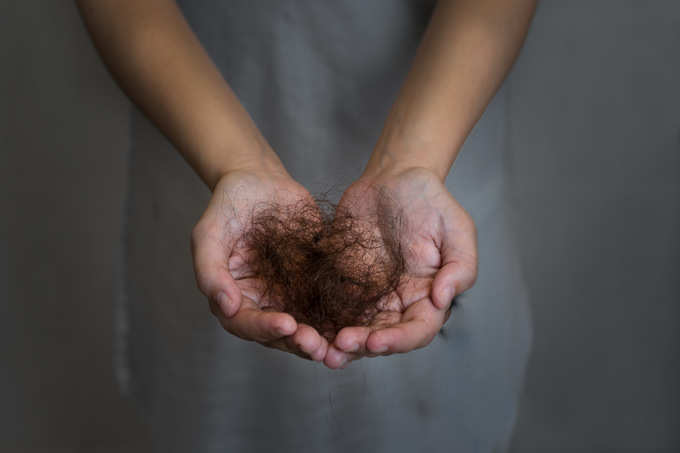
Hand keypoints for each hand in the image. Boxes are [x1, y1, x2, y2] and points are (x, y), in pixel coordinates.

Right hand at [191, 167, 329, 361]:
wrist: (261, 181)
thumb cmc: (229, 205)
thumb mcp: (209, 234)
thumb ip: (210, 271)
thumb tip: (225, 307)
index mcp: (233, 297)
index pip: (245, 323)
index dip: (264, 328)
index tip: (287, 325)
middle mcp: (261, 303)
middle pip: (278, 334)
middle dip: (297, 342)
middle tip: (317, 345)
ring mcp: (289, 295)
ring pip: (305, 326)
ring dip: (321, 338)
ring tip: (337, 343)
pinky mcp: (314, 283)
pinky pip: (327, 305)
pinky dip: (340, 318)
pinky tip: (356, 322)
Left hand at [324, 166, 477, 368]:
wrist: (393, 178)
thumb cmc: (430, 202)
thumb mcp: (457, 229)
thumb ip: (460, 267)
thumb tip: (442, 300)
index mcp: (427, 296)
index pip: (417, 329)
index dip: (398, 340)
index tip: (376, 339)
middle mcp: (398, 302)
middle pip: (382, 337)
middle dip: (363, 345)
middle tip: (341, 344)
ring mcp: (368, 294)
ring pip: (355, 328)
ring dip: (340, 343)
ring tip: (321, 348)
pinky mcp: (342, 282)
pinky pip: (331, 307)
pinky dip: (320, 321)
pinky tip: (305, 326)